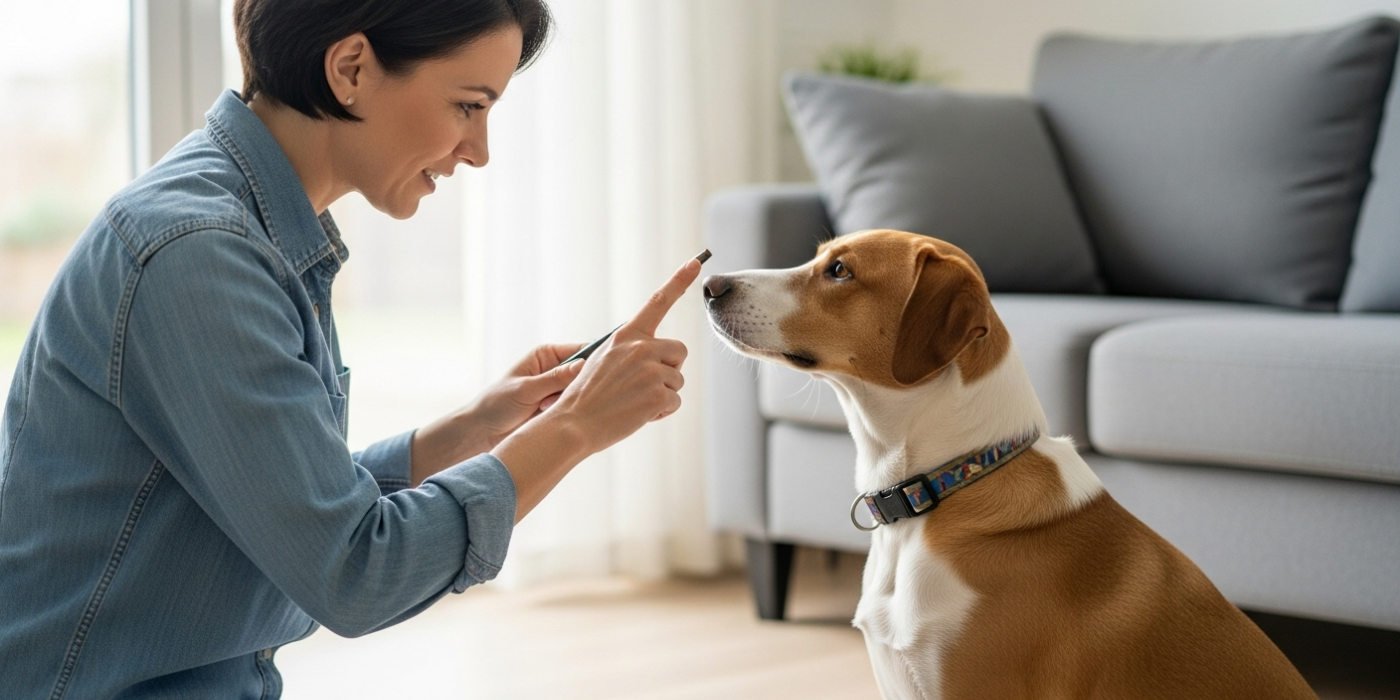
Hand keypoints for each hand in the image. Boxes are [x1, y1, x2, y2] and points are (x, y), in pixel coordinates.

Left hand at [411, 343, 583, 485]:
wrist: (482, 432)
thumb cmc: (497, 404)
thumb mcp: (526, 390)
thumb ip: (555, 379)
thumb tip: (584, 365)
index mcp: (547, 355)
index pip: (581, 350)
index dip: (596, 359)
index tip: (604, 372)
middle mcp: (555, 369)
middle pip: (585, 373)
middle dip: (580, 386)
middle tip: (561, 398)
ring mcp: (558, 390)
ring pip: (581, 393)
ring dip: (571, 402)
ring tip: (547, 409)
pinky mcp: (558, 408)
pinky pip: (574, 409)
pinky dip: (569, 414)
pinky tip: (553, 419)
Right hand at [547, 257, 702, 453]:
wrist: (573, 425)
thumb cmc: (586, 398)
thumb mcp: (602, 362)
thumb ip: (628, 352)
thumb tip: (655, 358)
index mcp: (625, 336)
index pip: (657, 302)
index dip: (679, 281)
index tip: (696, 262)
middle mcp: (640, 347)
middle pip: (679, 351)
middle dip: (669, 369)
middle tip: (645, 386)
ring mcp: (651, 370)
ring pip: (677, 380)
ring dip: (662, 395)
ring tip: (633, 403)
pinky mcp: (658, 394)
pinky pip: (675, 402)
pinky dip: (661, 413)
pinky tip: (637, 415)